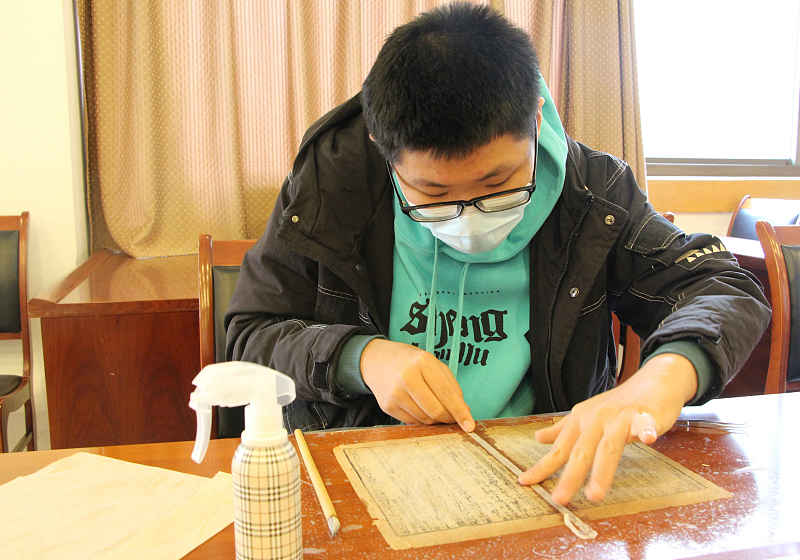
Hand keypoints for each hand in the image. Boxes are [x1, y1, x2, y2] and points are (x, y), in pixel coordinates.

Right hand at [360, 338, 474, 431]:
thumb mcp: (434, 364)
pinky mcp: (387, 406)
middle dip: (448, 418)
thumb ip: (451, 386)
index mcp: (423, 362)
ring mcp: (395, 393)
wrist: (377, 360)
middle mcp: (407, 377)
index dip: (460, 412)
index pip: (446, 393)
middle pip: (436, 411)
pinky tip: (418, 406)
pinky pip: (412, 422)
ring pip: (425, 420)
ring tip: (432, 405)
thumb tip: (464, 413)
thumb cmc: (411, 362)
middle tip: (452, 416)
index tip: (469, 425)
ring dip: (435, 419)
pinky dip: (421, 419)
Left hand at [518, 353, 697, 504]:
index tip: (525, 481)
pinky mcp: (645, 415)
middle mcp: (596, 418)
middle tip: (559, 499)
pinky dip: (645, 431)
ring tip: (595, 494)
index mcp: (580, 420)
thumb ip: (563, 430)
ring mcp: (619, 417)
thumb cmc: (618, 404)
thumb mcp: (586, 415)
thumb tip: (538, 438)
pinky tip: (648, 439)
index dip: (543, 465)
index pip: (560, 448)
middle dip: (570, 476)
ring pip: (609, 446)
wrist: (652, 382)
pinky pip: (644, 424)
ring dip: (602, 471)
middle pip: (581, 451)